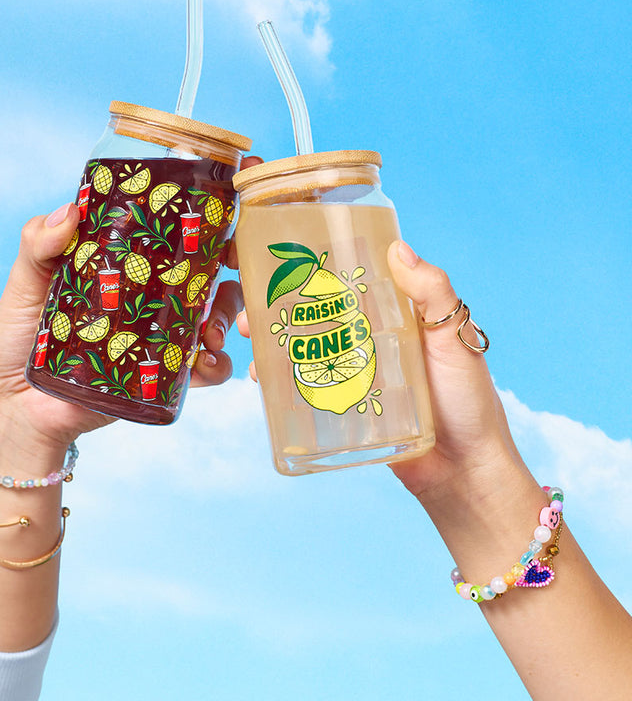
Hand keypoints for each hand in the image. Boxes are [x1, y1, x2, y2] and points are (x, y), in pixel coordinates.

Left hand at [0, 180, 252, 462]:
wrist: (15, 405)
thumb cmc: (19, 336)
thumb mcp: (26, 283)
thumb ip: (37, 246)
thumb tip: (68, 212)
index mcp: (128, 261)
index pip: (174, 228)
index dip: (211, 211)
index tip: (233, 196)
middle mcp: (153, 292)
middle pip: (210, 267)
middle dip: (237, 260)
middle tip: (235, 261)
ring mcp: (162, 332)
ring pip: (217, 313)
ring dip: (228, 315)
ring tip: (211, 330)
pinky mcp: (165, 373)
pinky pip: (208, 367)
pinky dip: (217, 364)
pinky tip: (205, 363)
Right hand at [237, 239, 536, 503]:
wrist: (464, 471)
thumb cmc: (469, 400)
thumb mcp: (453, 338)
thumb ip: (433, 293)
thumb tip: (398, 248)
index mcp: (395, 317)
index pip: (351, 284)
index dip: (316, 273)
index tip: (283, 263)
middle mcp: (371, 341)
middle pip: (318, 317)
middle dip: (280, 309)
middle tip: (251, 308)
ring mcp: (355, 375)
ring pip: (307, 352)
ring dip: (274, 344)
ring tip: (251, 343)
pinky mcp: (346, 409)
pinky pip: (309, 390)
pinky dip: (282, 383)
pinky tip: (262, 379)